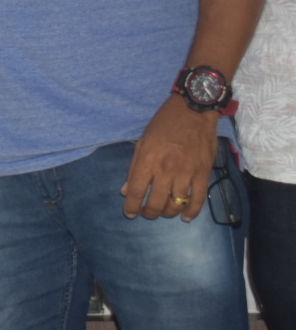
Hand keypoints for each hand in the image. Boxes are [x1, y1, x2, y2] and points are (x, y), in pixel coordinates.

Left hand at [121, 96, 217, 220]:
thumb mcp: (142, 143)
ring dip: (168, 212)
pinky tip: (186, 217)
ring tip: (164, 211)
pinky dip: (192, 212)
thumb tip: (126, 191)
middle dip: (149, 213)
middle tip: (147, 213)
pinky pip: (198, 200)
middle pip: (156, 203)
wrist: (193, 112)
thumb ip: (134, 168)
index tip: (129, 213)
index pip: (136, 191)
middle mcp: (165, 170)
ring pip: (176, 204)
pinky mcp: (203, 174)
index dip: (131, 207)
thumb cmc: (163, 124)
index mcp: (147, 161)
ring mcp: (186, 174)